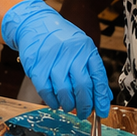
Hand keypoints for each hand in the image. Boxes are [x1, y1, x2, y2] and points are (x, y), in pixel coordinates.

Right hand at [1, 0, 110, 117]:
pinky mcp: (37, 66)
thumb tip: (102, 96)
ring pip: (64, 91)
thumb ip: (91, 69)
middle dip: (84, 105)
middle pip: (82, 86)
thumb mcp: (80, 47)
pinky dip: (52, 101)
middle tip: (83, 113)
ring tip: (69, 107)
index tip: (101, 111)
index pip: (98, 77)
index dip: (101, 98)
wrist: (34, 23)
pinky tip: (55, 103)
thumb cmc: (60, 38)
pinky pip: (46, 90)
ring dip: (68, 104)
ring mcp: (53, 59)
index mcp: (86, 48)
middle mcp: (71, 53)